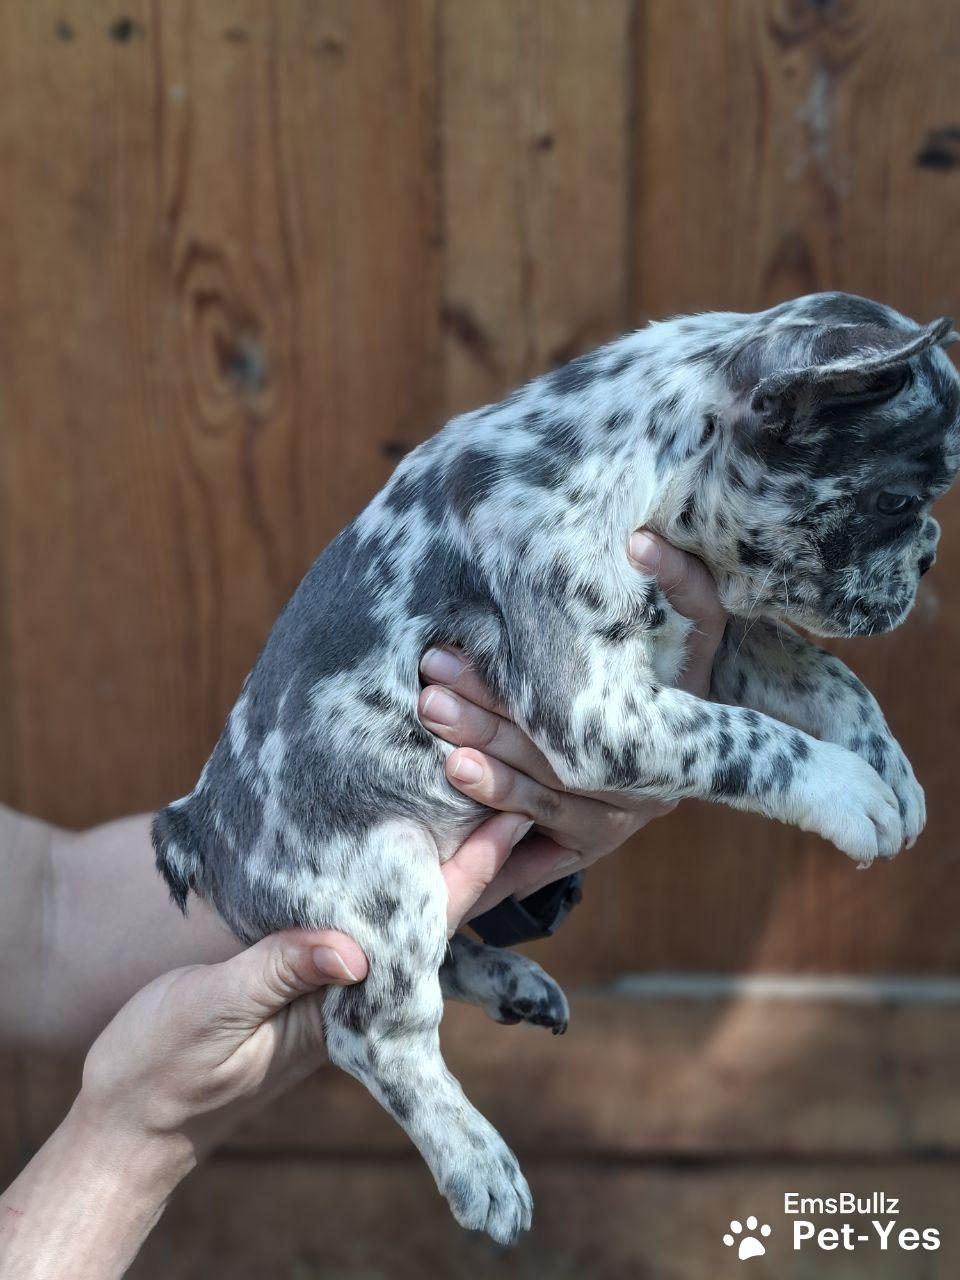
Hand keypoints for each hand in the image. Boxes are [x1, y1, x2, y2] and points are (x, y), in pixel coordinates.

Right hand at [71, 814, 532, 1167]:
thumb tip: (351, 950)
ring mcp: (329, 980)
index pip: (425, 929)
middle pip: (431, 916)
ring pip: (401, 914)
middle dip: (477, 860)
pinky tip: (396, 840)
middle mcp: (351, 990)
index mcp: (343, 1004)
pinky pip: (356, 916)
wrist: (133, 1113)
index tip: (510, 817)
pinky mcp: (299, 971)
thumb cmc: (166, 1070)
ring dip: (439, 861)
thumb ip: (278, 975)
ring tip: (476, 799)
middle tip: (518, 791)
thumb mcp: (214, 1013)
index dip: (471, 872)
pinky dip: (382, 874)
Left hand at [418, 531, 727, 914]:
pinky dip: (491, 845)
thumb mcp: (694, 622)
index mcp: (673, 724)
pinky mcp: (587, 852)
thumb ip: (679, 578)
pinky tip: (446, 829)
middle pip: (557, 755)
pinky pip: (534, 857)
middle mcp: (650, 784)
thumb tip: (639, 538)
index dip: (526, 682)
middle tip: (429, 692)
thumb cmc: (673, 665)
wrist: (685, 740)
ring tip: (436, 736)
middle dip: (488, 720)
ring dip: (485, 772)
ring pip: (541, 802)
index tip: (464, 647)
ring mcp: (618, 824)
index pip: (588, 706)